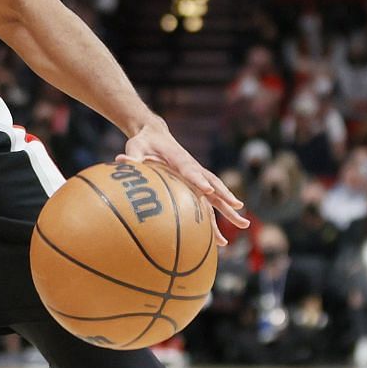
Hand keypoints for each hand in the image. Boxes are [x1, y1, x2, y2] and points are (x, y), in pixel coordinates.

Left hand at [118, 115, 249, 238]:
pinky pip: (209, 200)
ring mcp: (197, 175)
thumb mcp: (135, 146)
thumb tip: (122, 162)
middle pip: (212, 184)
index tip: (207, 192)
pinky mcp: (196, 183)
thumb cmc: (143, 142)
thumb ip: (132, 157)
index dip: (198, 180)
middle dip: (225, 198)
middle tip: (239, 210)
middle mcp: (193, 168)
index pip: (190, 170)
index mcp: (179, 159)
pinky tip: (224, 234)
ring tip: (244, 225)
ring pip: (216, 194)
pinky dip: (218, 214)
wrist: (154, 134)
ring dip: (229, 209)